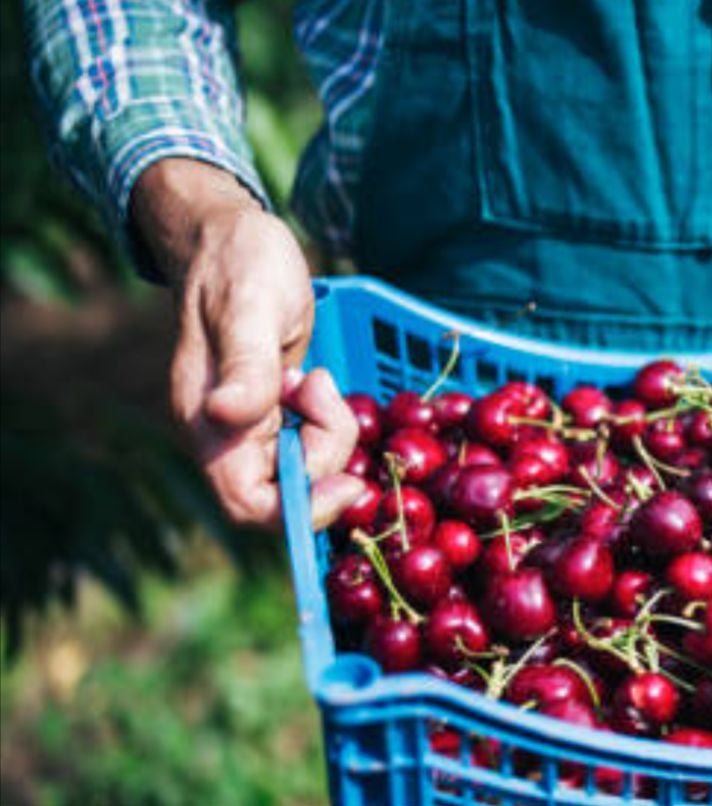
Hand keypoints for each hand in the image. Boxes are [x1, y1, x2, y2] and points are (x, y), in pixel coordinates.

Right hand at [132, 158, 361, 528]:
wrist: (232, 237)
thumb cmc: (238, 264)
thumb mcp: (252, 309)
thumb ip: (246, 366)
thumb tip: (227, 416)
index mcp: (208, 423)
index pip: (251, 505)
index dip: (304, 507)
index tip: (349, 478)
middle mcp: (225, 435)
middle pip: (289, 492)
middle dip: (325, 455)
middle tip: (325, 391)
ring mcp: (250, 427)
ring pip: (305, 468)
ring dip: (329, 432)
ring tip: (316, 376)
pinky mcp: (275, 414)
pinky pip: (311, 443)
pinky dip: (329, 423)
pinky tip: (318, 382)